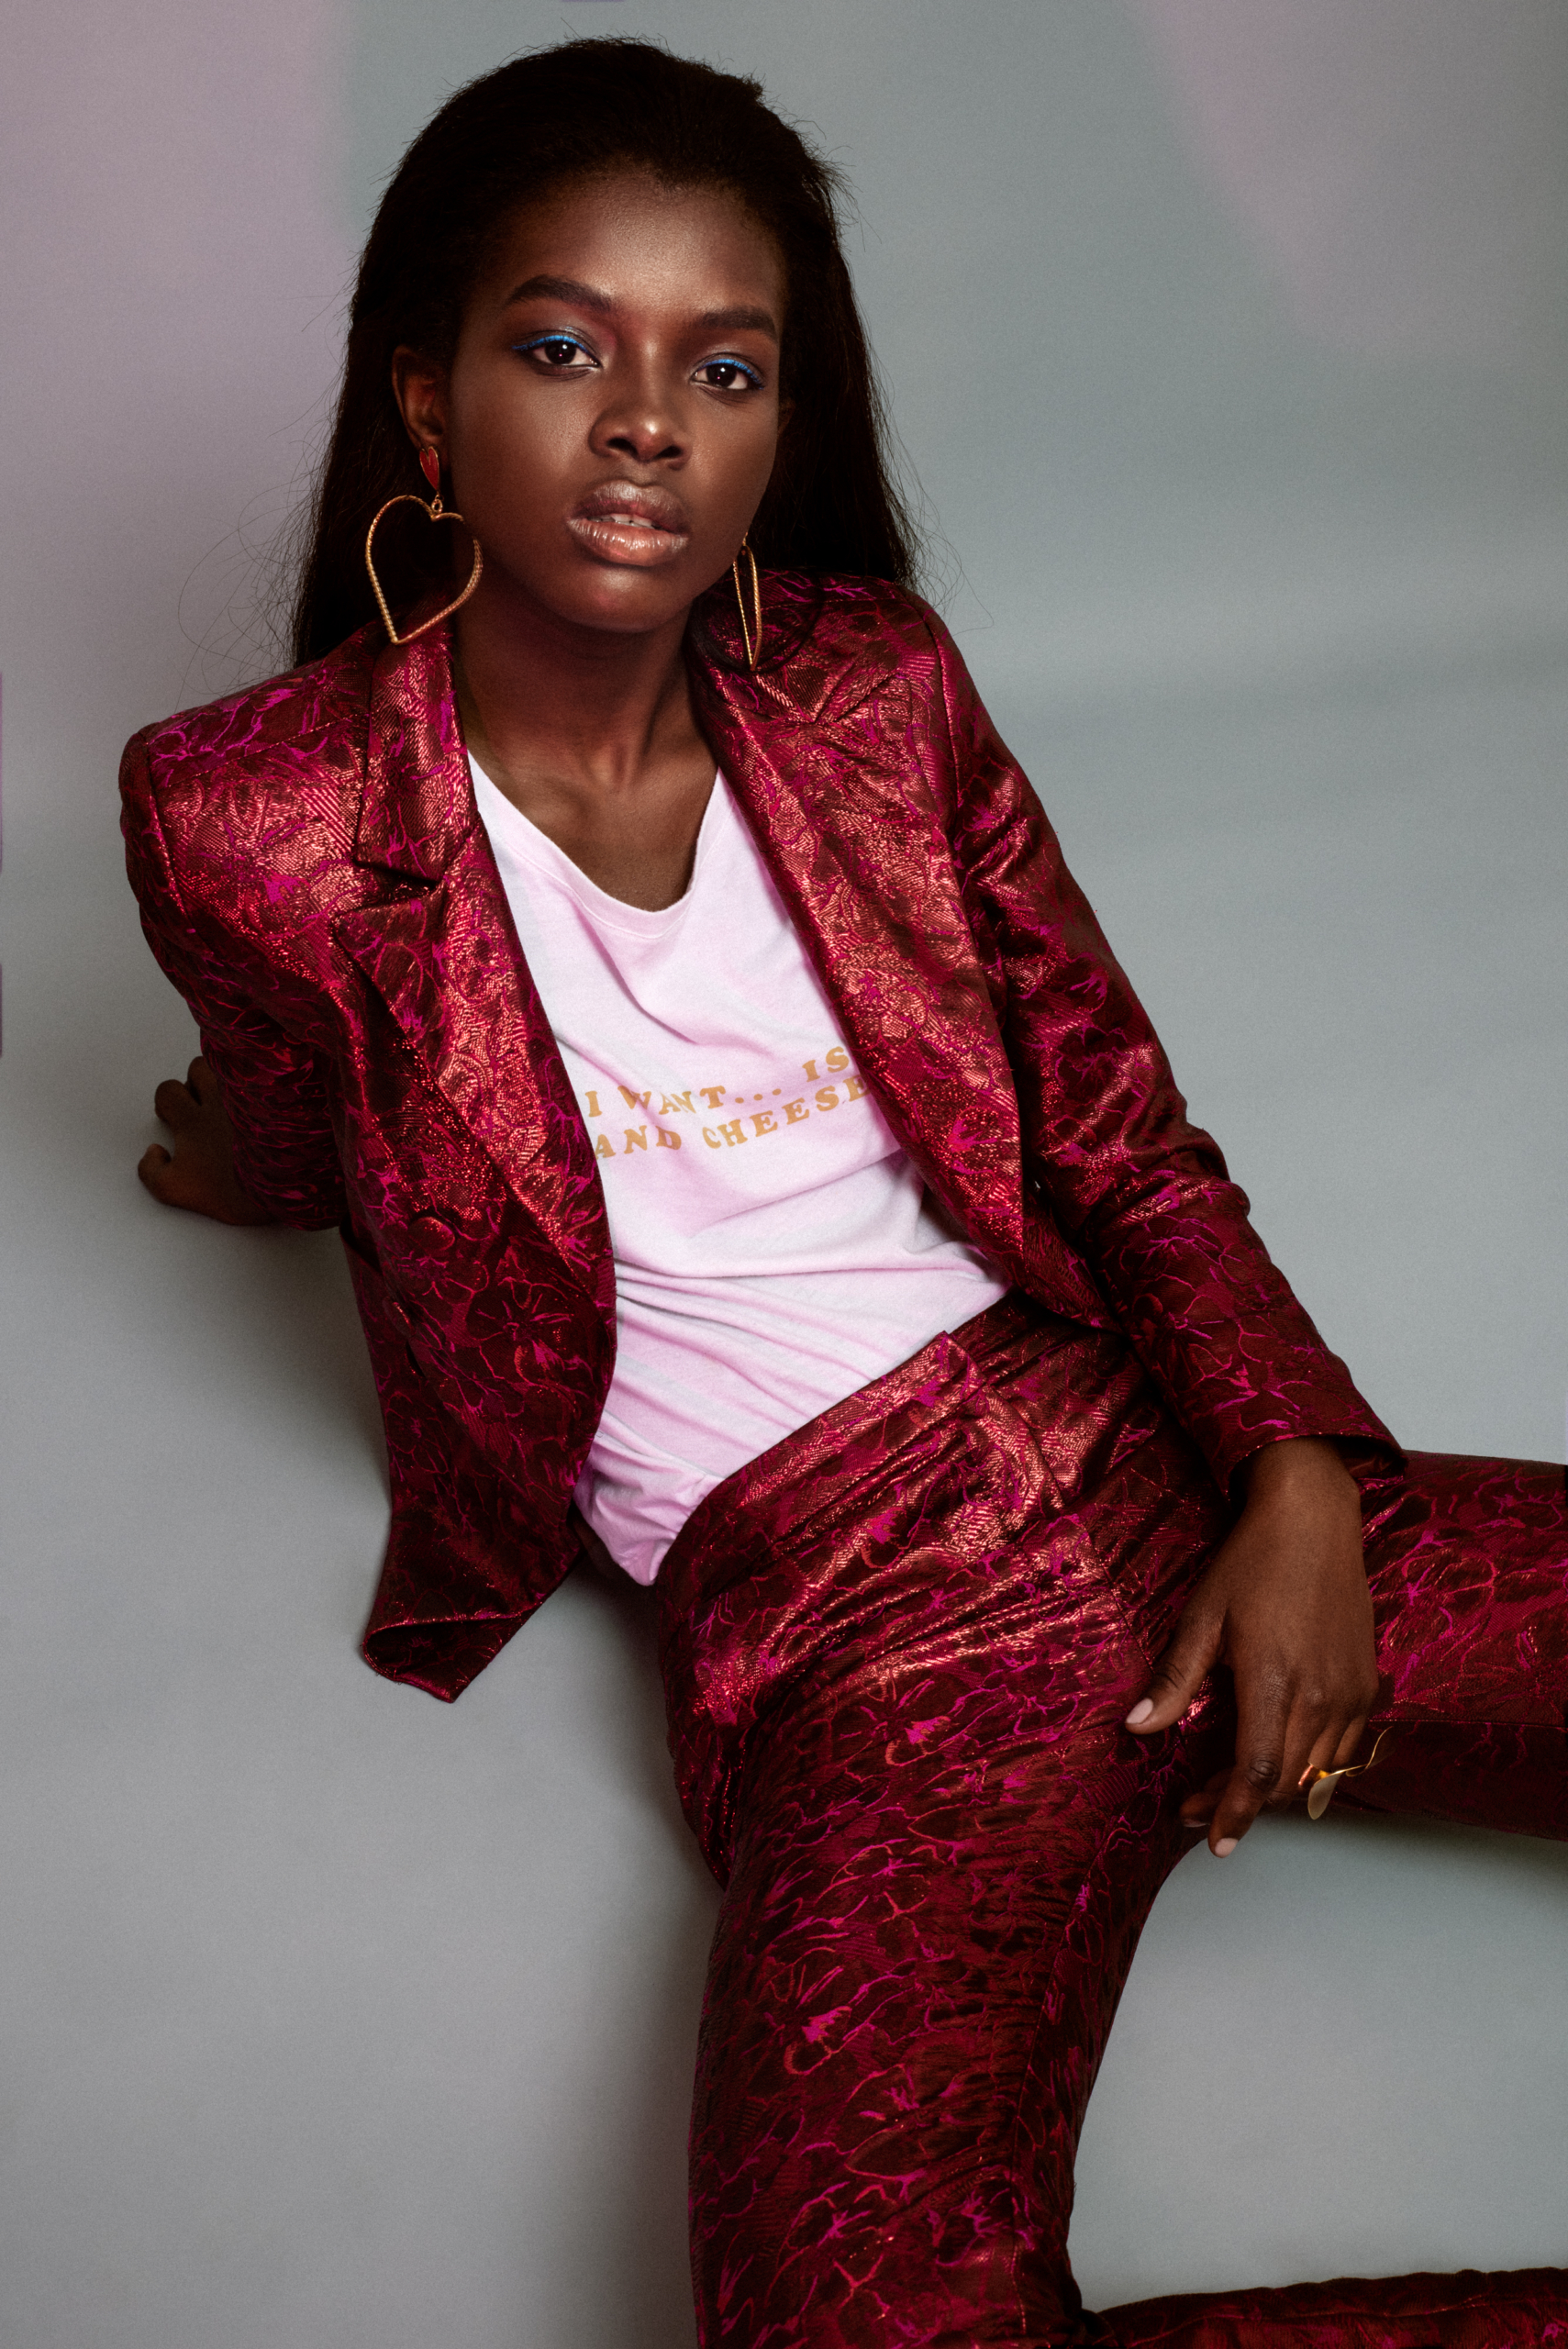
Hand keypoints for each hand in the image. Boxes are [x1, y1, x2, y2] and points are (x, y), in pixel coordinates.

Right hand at [138, 1057, 274, 1224]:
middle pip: (198, 1068)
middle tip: (202, 1109)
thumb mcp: (175, 1190)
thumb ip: (151, 1171)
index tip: (176, 1120)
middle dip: (195, 1084)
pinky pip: (264, 1078)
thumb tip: (153, 1150)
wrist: (281, 1188)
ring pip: (231, 1067)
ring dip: (224, 1081)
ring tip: (230, 1104)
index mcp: (193, 1120)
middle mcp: (220, 1100)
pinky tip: (261, 1107)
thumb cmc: (229, 1191)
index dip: (167, 1103)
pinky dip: (257, 1086)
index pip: (167, 1089)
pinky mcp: (281, 1099)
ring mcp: (251, 1097)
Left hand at [1124, 1437, 1376, 1854]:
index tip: (1210, 1838)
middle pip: (1285, 1782)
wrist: (1315, 1519)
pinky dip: (1313, 1769)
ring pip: (1317, 1773)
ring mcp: (1352, 1693)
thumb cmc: (1253, 1562)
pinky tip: (1282, 1762)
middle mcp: (1322, 1695)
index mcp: (1274, 1680)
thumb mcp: (1203, 1617)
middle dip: (1241, 1806)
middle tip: (1198, 1810)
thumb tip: (1137, 1728)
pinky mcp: (1367, 1685)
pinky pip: (1345, 1750)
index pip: (1257, 1772)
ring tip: (1229, 1790)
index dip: (1232, 1812)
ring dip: (1276, 1792)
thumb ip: (1176, 1680)